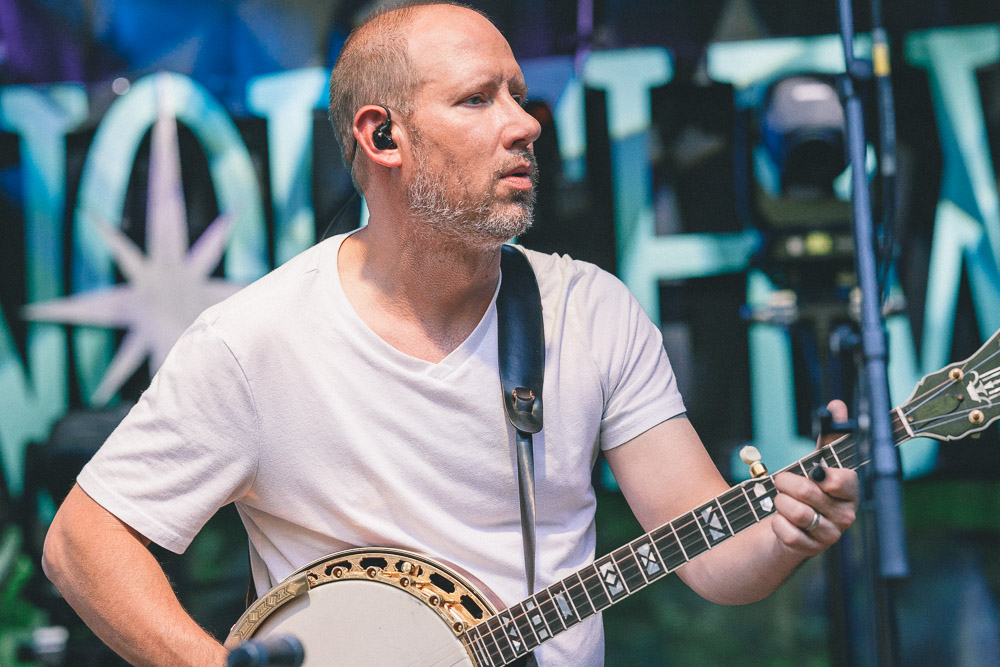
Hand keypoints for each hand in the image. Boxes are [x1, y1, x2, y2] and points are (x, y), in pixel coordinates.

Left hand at [770, 399, 858, 556]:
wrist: (793, 522)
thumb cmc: (809, 487)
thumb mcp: (818, 460)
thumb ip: (830, 435)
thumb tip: (836, 406)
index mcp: (850, 491)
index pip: (844, 481)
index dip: (824, 475)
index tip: (811, 470)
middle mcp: (845, 515)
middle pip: (810, 493)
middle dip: (786, 482)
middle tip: (780, 480)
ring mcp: (829, 535)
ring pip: (797, 513)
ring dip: (780, 503)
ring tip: (780, 499)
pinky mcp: (810, 549)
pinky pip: (787, 533)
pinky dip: (776, 523)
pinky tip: (779, 519)